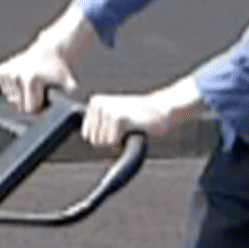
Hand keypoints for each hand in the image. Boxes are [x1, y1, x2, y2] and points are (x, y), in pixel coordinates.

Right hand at [0, 41, 79, 115]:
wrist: (49, 51)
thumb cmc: (59, 70)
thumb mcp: (69, 84)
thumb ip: (70, 97)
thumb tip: (70, 108)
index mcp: (31, 81)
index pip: (29, 110)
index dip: (39, 109)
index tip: (46, 101)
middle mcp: (16, 76)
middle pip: (18, 107)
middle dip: (29, 104)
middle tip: (40, 93)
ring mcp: (7, 73)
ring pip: (10, 99)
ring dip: (21, 97)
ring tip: (33, 86)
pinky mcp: (1, 70)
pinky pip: (4, 90)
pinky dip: (13, 89)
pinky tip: (23, 81)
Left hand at [81, 82, 203, 149]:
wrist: (162, 109)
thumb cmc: (139, 117)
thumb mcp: (113, 117)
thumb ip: (98, 125)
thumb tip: (85, 137)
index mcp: (94, 103)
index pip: (88, 136)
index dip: (106, 139)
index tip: (119, 128)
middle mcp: (98, 104)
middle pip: (95, 142)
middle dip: (112, 142)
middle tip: (126, 129)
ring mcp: (107, 110)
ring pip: (103, 144)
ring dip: (119, 142)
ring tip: (130, 127)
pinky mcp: (118, 118)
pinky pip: (112, 143)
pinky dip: (124, 142)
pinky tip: (133, 129)